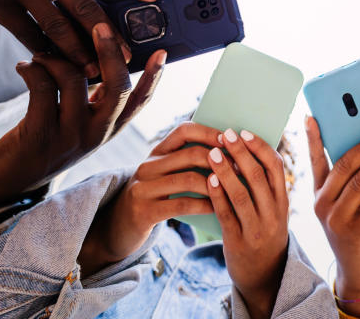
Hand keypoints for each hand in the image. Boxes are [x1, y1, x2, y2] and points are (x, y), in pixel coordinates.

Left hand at [0, 24, 166, 207]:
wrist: (9, 182)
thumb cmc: (45, 143)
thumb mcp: (79, 126)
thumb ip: (96, 100)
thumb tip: (106, 60)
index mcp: (108, 129)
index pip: (140, 101)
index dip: (154, 76)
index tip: (162, 51)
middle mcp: (96, 134)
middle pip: (117, 86)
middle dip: (109, 52)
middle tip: (100, 26)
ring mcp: (70, 136)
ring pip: (73, 79)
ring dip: (54, 57)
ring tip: (40, 55)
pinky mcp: (40, 135)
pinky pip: (42, 87)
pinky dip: (32, 69)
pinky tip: (24, 67)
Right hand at [78, 122, 220, 273]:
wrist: (117, 228)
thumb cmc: (153, 199)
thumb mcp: (164, 176)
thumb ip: (187, 163)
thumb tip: (229, 151)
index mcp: (156, 153)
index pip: (184, 131)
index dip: (209, 132)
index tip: (231, 139)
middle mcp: (147, 166)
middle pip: (190, 154)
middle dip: (220, 160)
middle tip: (241, 168)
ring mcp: (143, 188)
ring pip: (187, 179)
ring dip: (216, 184)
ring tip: (235, 188)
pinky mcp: (144, 211)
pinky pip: (181, 204)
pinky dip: (204, 205)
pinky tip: (218, 208)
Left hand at [207, 129, 289, 318]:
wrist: (265, 276)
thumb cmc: (264, 233)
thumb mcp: (273, 210)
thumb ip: (264, 186)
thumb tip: (241, 149)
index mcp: (283, 201)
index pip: (276, 167)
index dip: (260, 147)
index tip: (244, 132)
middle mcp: (274, 213)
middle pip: (257, 176)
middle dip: (240, 152)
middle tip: (225, 134)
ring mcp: (257, 229)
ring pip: (241, 194)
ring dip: (225, 171)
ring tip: (211, 153)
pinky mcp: (238, 242)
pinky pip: (227, 214)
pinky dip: (217, 195)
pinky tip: (208, 180)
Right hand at [306, 116, 359, 317]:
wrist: (355, 270)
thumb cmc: (354, 228)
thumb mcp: (343, 204)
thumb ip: (347, 180)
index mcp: (318, 193)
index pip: (314, 160)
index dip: (314, 137)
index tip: (313, 115)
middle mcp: (322, 204)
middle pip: (343, 167)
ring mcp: (337, 220)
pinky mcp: (355, 234)